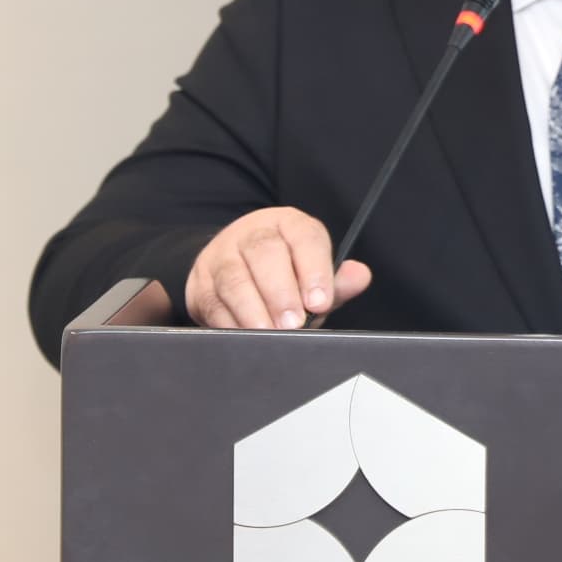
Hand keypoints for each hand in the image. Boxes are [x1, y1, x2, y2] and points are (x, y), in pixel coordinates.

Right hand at [186, 208, 371, 329]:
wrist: (230, 268)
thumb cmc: (282, 273)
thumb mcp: (312, 273)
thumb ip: (336, 280)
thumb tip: (359, 276)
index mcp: (287, 225)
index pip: (304, 237)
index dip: (314, 269)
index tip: (319, 301)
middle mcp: (252, 234)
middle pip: (264, 253)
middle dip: (281, 293)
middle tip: (294, 323)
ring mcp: (222, 256)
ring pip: (234, 278)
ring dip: (253, 310)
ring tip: (269, 333)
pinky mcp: (201, 284)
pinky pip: (213, 303)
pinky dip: (230, 323)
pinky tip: (245, 336)